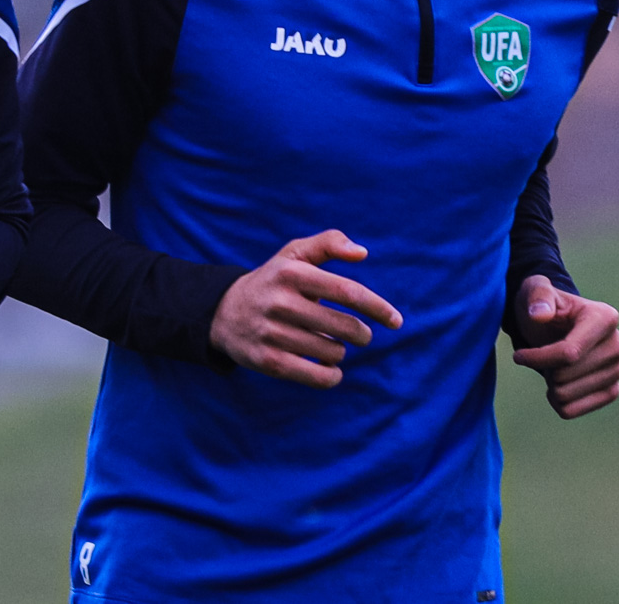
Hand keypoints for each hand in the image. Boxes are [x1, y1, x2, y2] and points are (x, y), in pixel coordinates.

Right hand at [208, 230, 402, 387]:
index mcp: (291, 272)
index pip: (347, 291)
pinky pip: (317, 376)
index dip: (377, 307)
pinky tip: (330, 368)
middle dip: (361, 333)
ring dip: (340, 351)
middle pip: (345, 326)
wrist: (222, 312)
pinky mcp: (267, 361)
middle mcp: (280, 302)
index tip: (396, 321)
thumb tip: (362, 253)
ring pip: (332, 352)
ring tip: (331, 344)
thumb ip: (328, 243)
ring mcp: (272, 333)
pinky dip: (331, 375)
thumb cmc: (272, 281)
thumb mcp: (293, 254)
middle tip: (360, 334)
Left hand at [511, 274, 618, 418]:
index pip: (569, 353)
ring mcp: (618, 370)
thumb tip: (540, 315)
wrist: (553, 324)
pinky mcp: (611, 391)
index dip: (538, 358)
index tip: (518, 356)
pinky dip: (556, 401)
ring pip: (567, 395)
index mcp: (605, 318)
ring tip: (550, 366)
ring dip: (549, 384)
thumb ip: (537, 296)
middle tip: (541, 356)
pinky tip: (556, 384)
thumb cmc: (542, 305)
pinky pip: (573, 410)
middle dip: (544, 368)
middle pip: (565, 376)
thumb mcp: (534, 290)